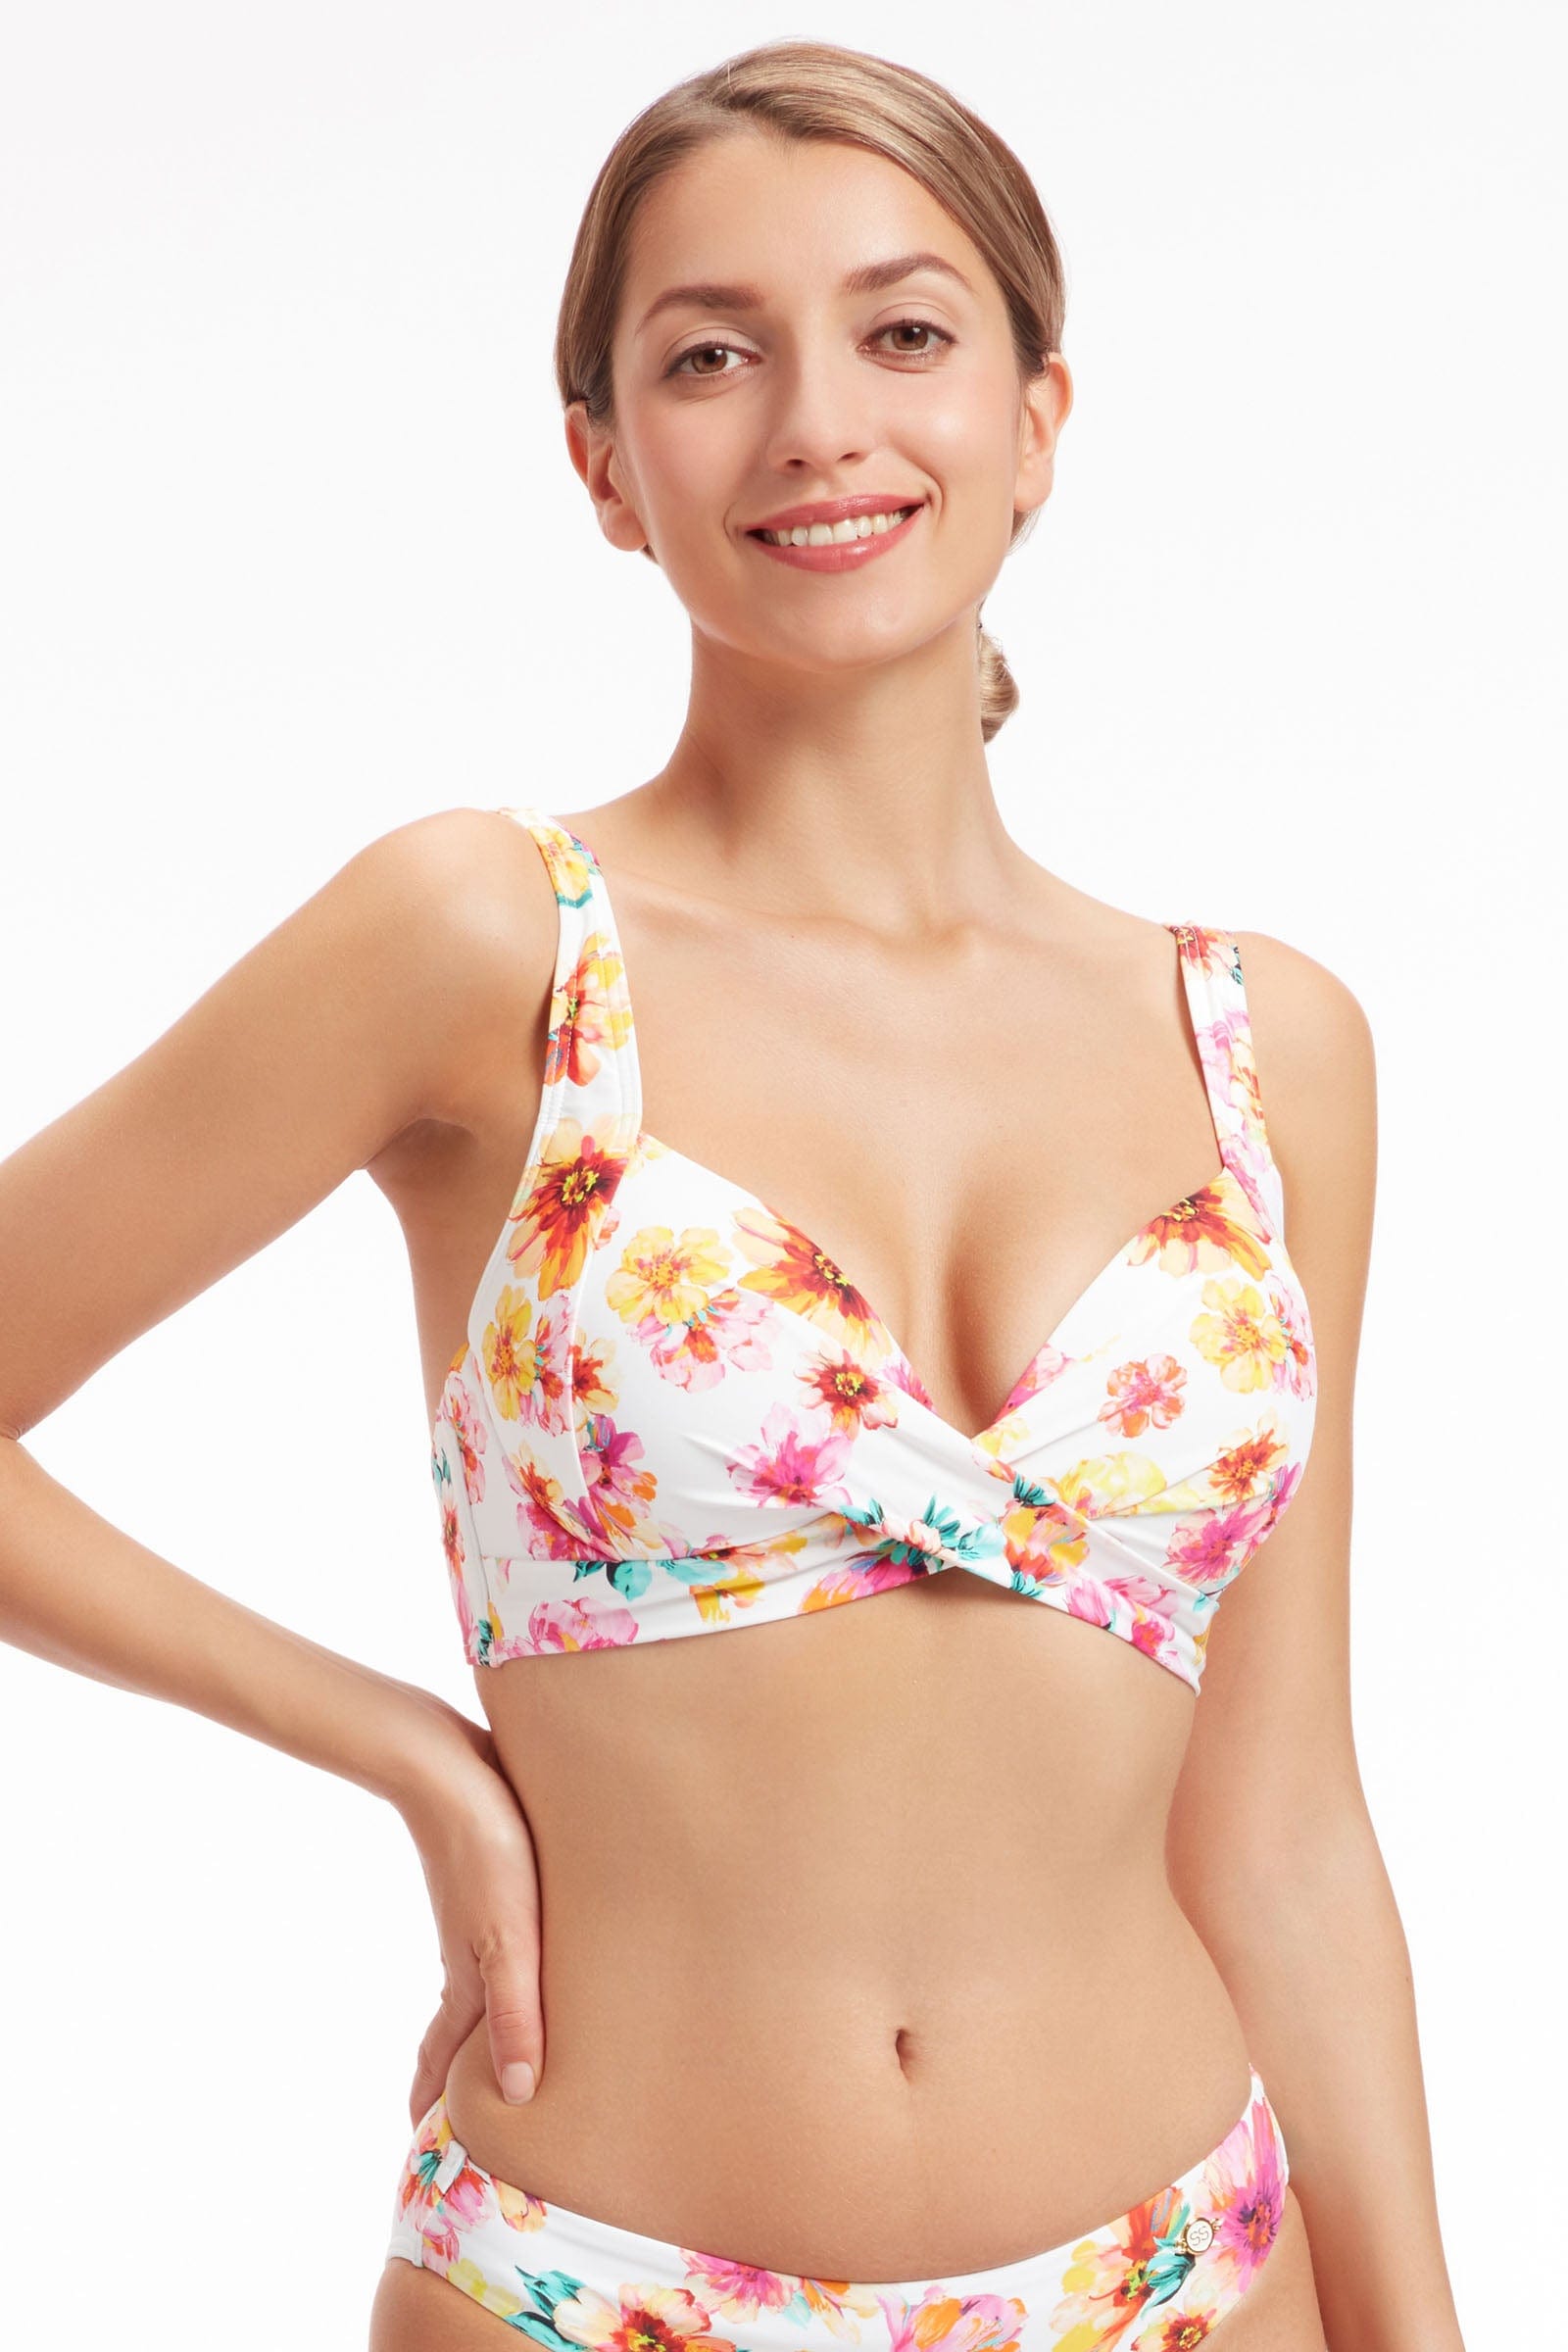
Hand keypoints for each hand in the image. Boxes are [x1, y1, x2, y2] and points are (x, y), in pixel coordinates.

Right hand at [396, 1717, 543, 2129]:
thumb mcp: (508, 1941)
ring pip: (478, 1985)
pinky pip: (497, 1941)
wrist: (447, 1765)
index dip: (432, 2105)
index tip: (422, 2151)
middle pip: (457, 2029)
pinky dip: (502, 1970)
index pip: (442, 2060)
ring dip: (480, 2023)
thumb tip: (520, 2095)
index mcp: (468, 1979)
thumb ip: (515, 2015)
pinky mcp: (494, 1876)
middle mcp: (469, 1954)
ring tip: (493, 2050)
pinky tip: (521, 1950)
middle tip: (460, 2119)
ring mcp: (478, 1916)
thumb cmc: (485, 1852)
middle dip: (455, 2074)